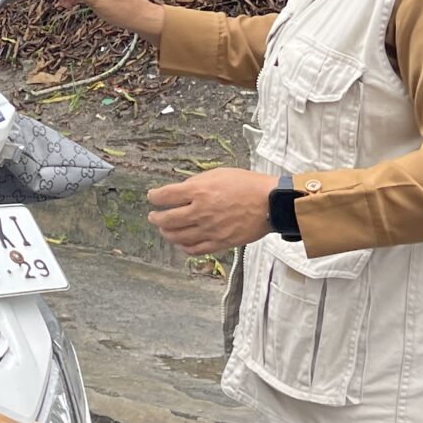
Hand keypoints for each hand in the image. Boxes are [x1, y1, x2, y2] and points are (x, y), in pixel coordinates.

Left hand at [146, 167, 278, 255]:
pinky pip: (195, 249)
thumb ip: (198, 182)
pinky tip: (181, 243)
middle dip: (156, 218)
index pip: (166, 196)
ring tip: (164, 230)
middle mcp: (200, 211)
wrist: (271, 203)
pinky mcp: (220, 242)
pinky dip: (184, 247)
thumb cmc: (248, 185)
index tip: (152, 196)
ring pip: (178, 236)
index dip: (154, 196)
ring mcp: (209, 229)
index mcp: (199, 191)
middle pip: (167, 219)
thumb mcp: (219, 174)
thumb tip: (182, 190)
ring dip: (167, 233)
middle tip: (153, 216)